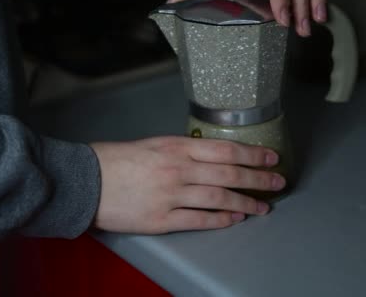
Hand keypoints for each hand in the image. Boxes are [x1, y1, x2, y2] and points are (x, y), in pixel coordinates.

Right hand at [90, 136, 285, 233]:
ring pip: (219, 199)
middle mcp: (178, 170)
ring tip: (262, 207)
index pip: (225, 150)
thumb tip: (212, 158)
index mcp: (176, 147)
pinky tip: (235, 219)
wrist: (87, 181)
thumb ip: (183, 150)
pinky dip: (221, 219)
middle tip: (278, 182)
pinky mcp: (162, 219)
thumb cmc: (118, 160)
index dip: (252, 155)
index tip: (270, 158)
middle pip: (228, 174)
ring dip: (245, 203)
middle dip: (258, 179)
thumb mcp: (154, 145)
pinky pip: (199, 220)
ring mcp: (171, 196)